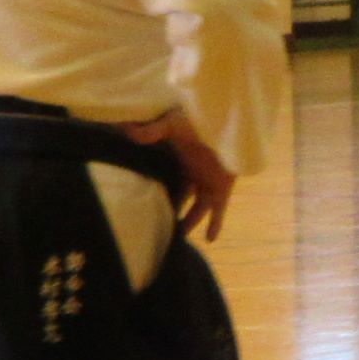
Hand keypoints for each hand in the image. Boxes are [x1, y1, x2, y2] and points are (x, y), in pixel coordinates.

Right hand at [124, 113, 233, 242]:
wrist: (233, 121)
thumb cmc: (202, 119)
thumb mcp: (172, 124)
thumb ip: (151, 131)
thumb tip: (125, 130)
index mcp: (181, 159)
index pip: (165, 178)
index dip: (156, 189)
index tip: (143, 202)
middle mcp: (194, 173)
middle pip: (181, 197)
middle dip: (171, 210)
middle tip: (158, 227)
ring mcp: (209, 181)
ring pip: (198, 208)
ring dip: (189, 222)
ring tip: (177, 240)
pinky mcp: (223, 188)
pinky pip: (219, 210)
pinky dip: (216, 223)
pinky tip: (211, 240)